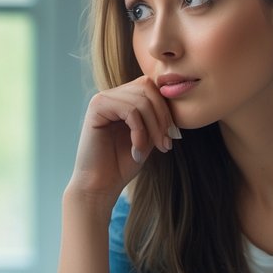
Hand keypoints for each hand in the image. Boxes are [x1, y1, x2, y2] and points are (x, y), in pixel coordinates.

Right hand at [67, 75, 177, 202]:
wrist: (100, 185)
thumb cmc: (123, 164)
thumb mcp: (149, 136)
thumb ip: (157, 116)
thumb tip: (175, 97)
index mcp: (122, 99)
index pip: (151, 87)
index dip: (166, 109)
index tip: (172, 136)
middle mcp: (111, 95)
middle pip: (147, 87)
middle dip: (162, 116)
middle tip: (165, 143)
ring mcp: (102, 99)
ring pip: (141, 100)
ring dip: (153, 127)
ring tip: (153, 149)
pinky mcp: (96, 108)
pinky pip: (130, 111)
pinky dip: (140, 132)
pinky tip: (137, 151)